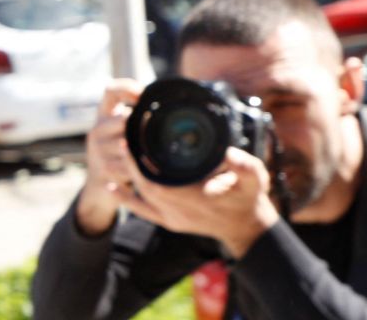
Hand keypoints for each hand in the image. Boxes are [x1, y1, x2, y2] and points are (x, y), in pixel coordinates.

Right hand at [75, 78, 144, 235]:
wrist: (99, 188)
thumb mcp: (123, 131)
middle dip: (140, 127)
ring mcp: (97, 151)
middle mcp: (97, 130)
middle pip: (123, 119)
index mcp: (103, 116)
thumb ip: (138, 116)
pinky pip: (128, 166)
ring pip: (127, 144)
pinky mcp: (103, 170)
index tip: (143, 94)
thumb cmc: (119, 154)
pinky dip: (141, 169)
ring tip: (157, 154)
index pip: (110, 91)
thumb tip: (174, 100)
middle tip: (158, 133)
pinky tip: (151, 171)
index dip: (126, 87)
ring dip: (143, 150)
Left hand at [121, 147, 280, 257]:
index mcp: (196, 199)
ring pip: (141, 198)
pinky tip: (112, 188)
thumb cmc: (249, 198)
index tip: (131, 143)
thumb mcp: (254, 178)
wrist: (247, 226)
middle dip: (130, 165)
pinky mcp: (170, 222)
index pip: (159, 183)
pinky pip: (143, 211)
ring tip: (118, 154)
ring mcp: (173, 219)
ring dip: (127, 177)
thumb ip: (244, 166)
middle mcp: (180, 212)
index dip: (140, 166)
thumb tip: (229, 152)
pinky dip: (126, 200)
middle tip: (122, 141)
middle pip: (145, 188)